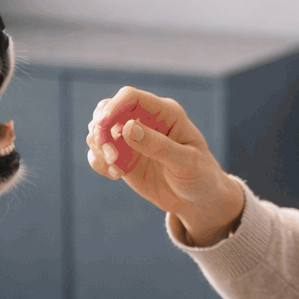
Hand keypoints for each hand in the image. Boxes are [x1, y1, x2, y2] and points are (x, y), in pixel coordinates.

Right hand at [84, 87, 245, 245]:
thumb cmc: (200, 177)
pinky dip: (98, 162)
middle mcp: (145, 120)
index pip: (131, 97)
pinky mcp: (122, 156)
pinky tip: (115, 175)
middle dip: (101, 129)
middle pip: (108, 109)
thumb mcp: (186, 162)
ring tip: (116, 170)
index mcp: (165, 113)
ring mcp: (131, 138)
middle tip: (110, 155)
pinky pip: (98, 152)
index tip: (102, 126)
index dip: (113, 107)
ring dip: (99, 148)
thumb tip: (127, 128)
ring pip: (99, 130)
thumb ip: (159, 145)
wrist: (197, 201)